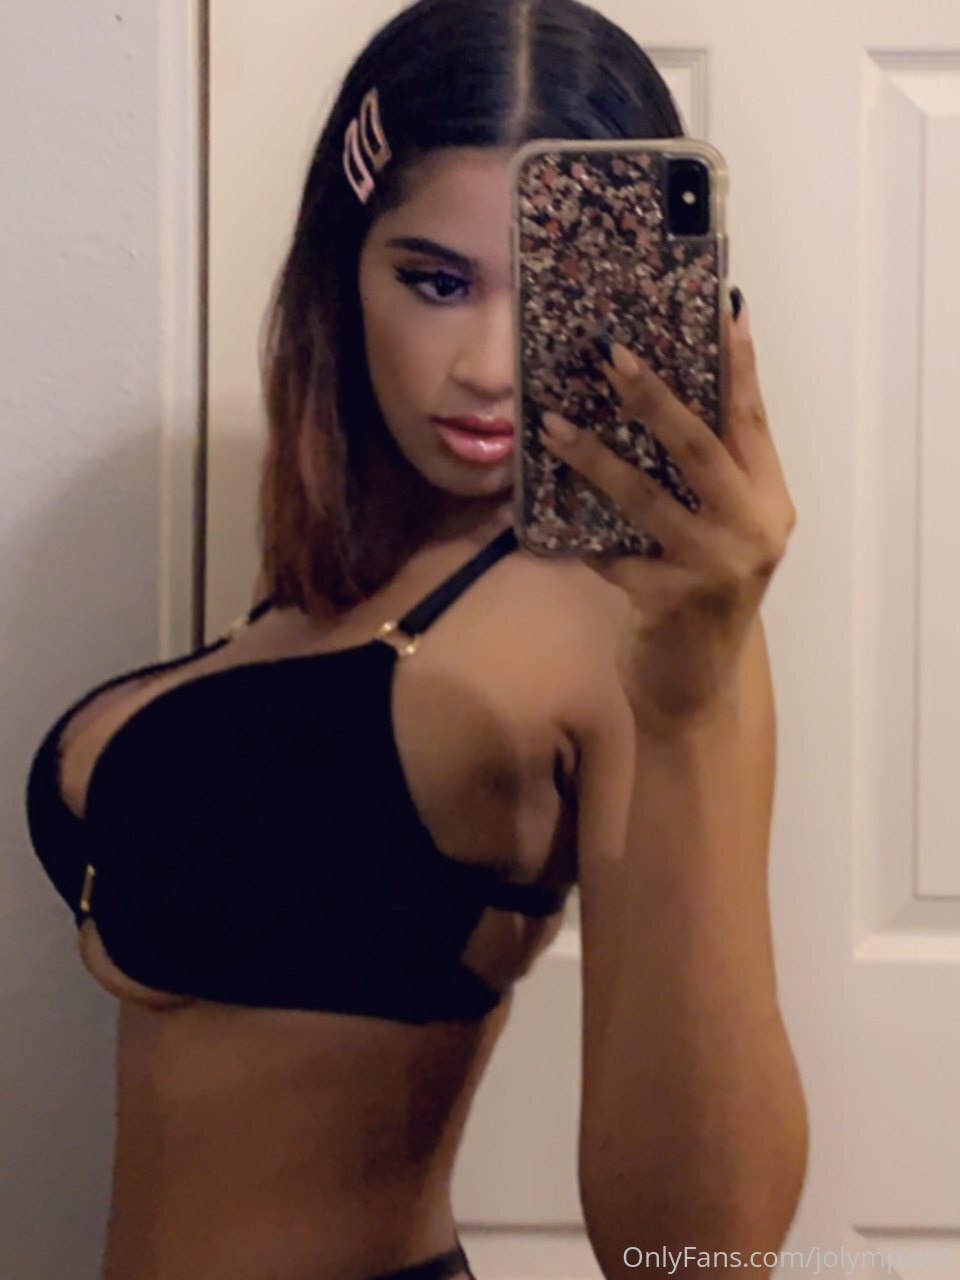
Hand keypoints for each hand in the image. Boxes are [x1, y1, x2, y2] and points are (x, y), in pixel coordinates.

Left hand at [539, 296, 796, 737]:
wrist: (693, 691)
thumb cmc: (699, 603)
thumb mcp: (717, 538)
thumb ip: (702, 485)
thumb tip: (650, 405)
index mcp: (768, 504)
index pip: (752, 421)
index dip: (739, 366)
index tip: (720, 310)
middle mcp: (752, 530)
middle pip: (701, 446)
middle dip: (654, 396)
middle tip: (611, 355)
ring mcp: (714, 567)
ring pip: (646, 495)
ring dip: (594, 456)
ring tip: (551, 423)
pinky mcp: (669, 600)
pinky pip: (609, 552)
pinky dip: (575, 533)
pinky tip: (536, 516)